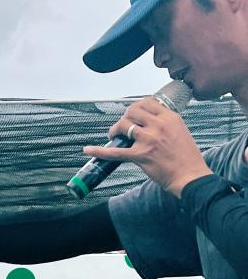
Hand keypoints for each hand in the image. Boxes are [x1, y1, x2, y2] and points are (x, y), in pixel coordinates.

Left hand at [82, 96, 211, 195]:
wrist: (190, 176)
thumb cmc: (187, 157)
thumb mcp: (180, 130)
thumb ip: (165, 123)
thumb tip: (149, 120)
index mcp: (170, 117)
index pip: (146, 102)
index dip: (135, 107)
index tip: (132, 114)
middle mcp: (158, 125)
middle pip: (132, 112)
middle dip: (124, 117)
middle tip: (122, 126)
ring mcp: (148, 140)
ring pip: (124, 126)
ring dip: (115, 130)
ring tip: (113, 136)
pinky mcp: (140, 156)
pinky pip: (115, 152)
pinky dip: (99, 151)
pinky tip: (88, 150)